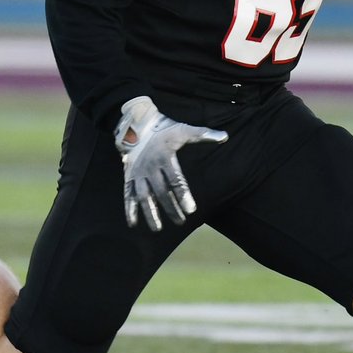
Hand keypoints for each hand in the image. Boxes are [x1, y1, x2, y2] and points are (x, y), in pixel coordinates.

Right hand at [113, 96, 227, 231]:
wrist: (136, 123)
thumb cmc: (164, 129)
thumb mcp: (183, 130)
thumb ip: (203, 134)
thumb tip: (225, 137)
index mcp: (164, 157)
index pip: (175, 180)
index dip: (183, 195)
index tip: (191, 209)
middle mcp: (150, 167)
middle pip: (161, 192)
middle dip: (171, 208)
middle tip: (181, 221)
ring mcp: (138, 173)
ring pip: (143, 196)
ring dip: (150, 213)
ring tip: (157, 228)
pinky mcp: (129, 176)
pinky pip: (127, 194)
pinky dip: (129, 208)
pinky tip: (133, 223)